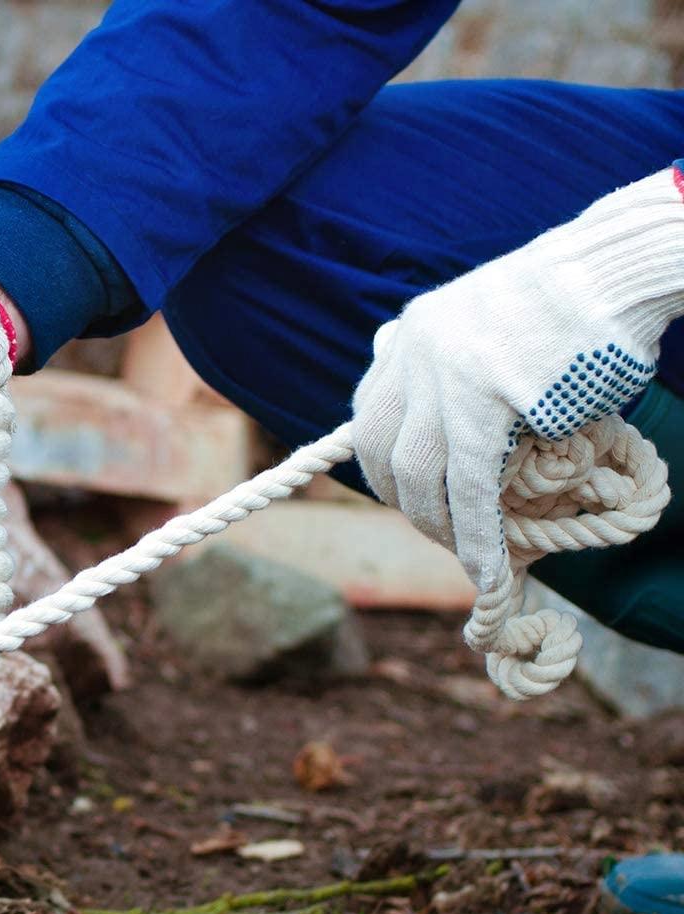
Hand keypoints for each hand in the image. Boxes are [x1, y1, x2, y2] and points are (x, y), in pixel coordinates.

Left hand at [352, 165, 683, 596]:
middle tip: (433, 526)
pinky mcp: (487, 401)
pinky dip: (475, 532)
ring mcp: (447, 374)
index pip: (369, 411)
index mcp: (413, 330)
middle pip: (376, 446)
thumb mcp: (488, 327)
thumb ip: (452, 371)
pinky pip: (470, 484)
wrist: (621, 269)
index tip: (403, 491)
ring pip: (417, 473)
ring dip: (435, 522)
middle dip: (399, 497)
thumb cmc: (574, 303)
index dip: (381, 463)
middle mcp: (416, 349)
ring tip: (463, 553)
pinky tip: (486, 568)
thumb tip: (446, 431)